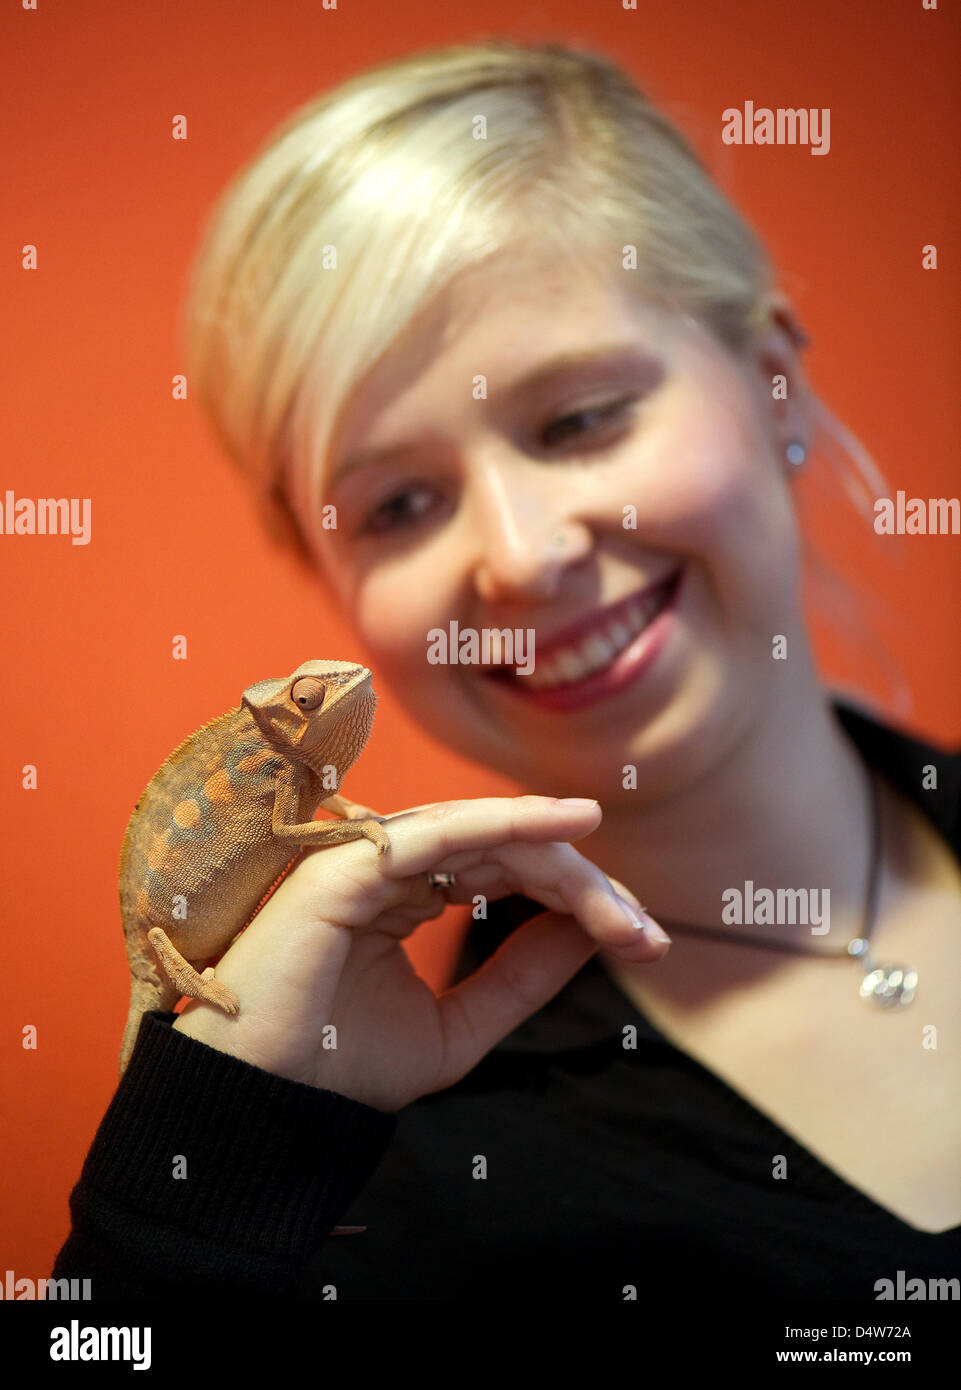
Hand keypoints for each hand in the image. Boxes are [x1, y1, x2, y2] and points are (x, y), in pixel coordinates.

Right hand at [172, 796, 667, 1111]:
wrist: (264, 1109)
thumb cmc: (340, 1070)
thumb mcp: (457, 1029)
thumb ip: (519, 978)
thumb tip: (592, 933)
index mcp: (407, 895)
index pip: (511, 872)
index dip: (581, 900)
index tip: (645, 944)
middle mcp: (390, 867)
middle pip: (511, 850)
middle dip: (587, 888)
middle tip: (646, 935)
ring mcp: (367, 860)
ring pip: (488, 836)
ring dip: (565, 862)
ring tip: (624, 909)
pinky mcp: (349, 868)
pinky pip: (444, 834)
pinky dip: (511, 822)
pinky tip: (573, 826)